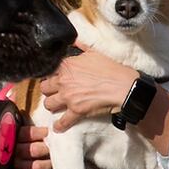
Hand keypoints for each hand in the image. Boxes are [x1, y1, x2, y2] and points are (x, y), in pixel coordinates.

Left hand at [29, 50, 144, 131]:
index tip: (52, 78)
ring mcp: (68, 97)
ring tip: (55, 106)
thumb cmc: (111, 69)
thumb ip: (80, 47)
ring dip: (51, 106)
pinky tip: (58, 127)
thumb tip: (73, 40)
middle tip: (53, 92)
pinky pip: (62, 121)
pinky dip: (60, 125)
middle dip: (48, 90)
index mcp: (67, 65)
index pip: (48, 70)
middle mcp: (64, 81)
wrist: (123, 87)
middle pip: (44, 88)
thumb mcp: (94, 53)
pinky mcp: (76, 111)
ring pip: (48, 104)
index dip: (50, 75)